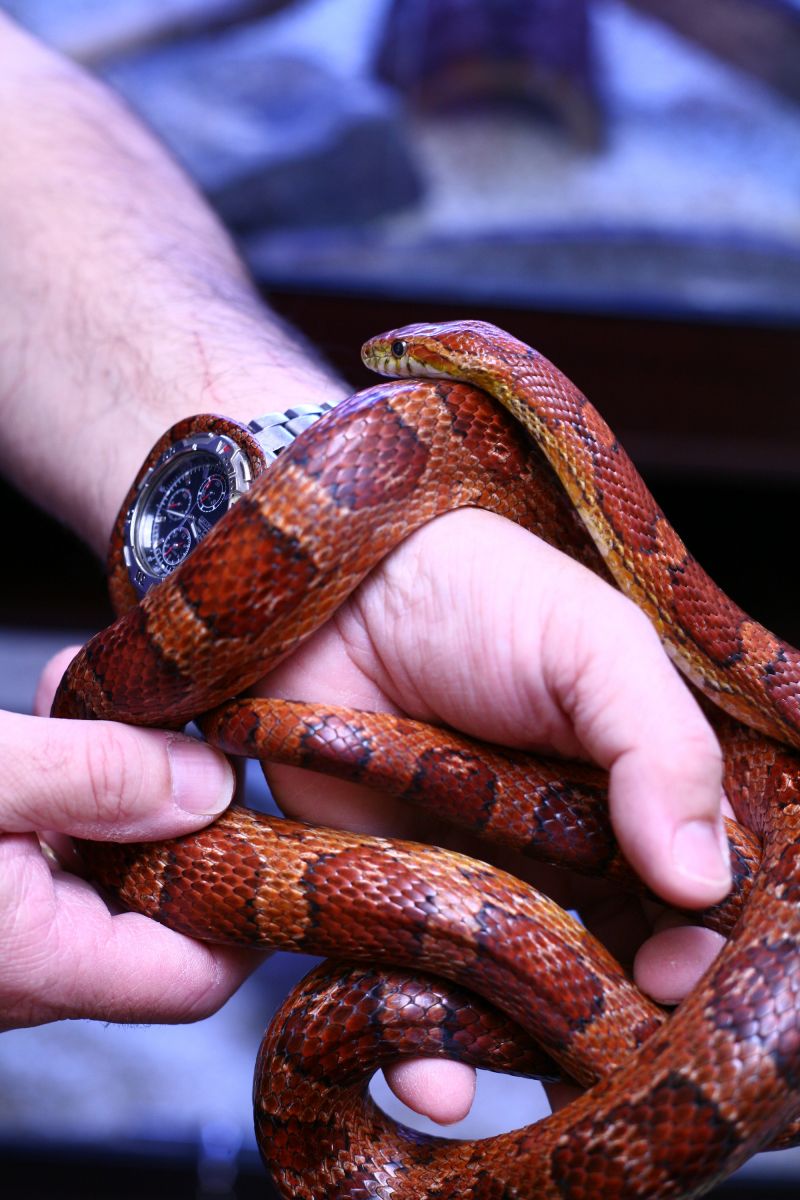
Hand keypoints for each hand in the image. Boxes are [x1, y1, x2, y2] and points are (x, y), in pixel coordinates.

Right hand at [0, 666, 259, 1031]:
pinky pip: (42, 843)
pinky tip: (54, 716)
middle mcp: (21, 963)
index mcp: (35, 959)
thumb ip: (97, 780)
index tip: (282, 826)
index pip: (195, 976)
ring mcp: (0, 928)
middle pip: (155, 904)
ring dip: (112, 778)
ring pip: (97, 861)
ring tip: (102, 698)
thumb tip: (211, 787)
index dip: (256, 910)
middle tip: (188, 725)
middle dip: (177, 803)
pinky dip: (61, 782)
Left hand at [258, 507, 729, 1123]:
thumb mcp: (592, 645)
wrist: (334, 589)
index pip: (704, 895)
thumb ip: (662, 745)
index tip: (682, 975)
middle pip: (624, 971)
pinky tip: (435, 1075)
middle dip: (623, 1025)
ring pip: (528, 1004)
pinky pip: (422, 996)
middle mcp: (573, 855)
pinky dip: (429, 1051)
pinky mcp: (398, 903)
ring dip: (532, 1053)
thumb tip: (707, 876)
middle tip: (608, 1052)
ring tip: (525, 1074)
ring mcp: (486, 887)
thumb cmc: (476, 595)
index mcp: (640, 792)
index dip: (707, 947)